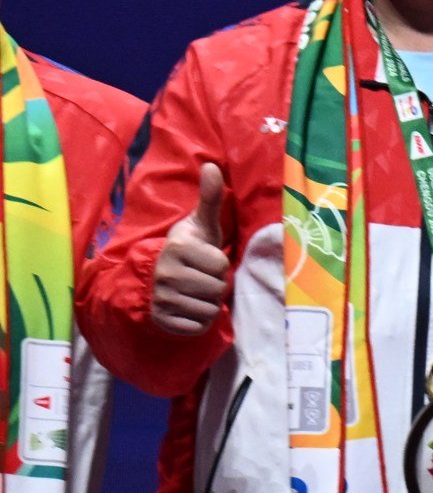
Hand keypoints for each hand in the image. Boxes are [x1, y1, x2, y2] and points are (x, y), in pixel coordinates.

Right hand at [148, 163, 233, 337]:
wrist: (150, 279)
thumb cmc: (186, 251)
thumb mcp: (199, 226)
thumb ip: (209, 199)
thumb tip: (213, 165)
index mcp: (177, 248)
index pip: (221, 266)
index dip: (218, 265)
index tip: (202, 260)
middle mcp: (166, 273)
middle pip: (218, 289)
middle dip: (214, 286)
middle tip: (198, 279)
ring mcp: (162, 299)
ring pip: (210, 309)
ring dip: (207, 304)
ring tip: (192, 293)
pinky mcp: (163, 321)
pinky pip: (199, 327)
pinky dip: (198, 321)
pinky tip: (186, 309)